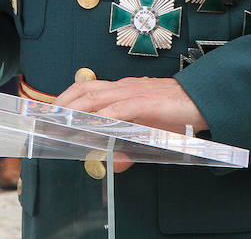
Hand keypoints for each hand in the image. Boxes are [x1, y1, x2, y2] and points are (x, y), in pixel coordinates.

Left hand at [53, 77, 208, 172]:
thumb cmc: (177, 111)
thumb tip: (112, 163)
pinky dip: (102, 118)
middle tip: (47, 121)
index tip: (50, 112)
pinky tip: (91, 127)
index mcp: (122, 89)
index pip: (87, 88)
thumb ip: (128, 146)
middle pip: (84, 91)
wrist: (203, 98)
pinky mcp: (144, 103)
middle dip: (62, 105)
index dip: (66, 98)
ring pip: (95, 97)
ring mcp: (133, 93)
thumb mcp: (148, 130)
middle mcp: (124, 87)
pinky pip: (118, 109)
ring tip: (61, 124)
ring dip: (75, 111)